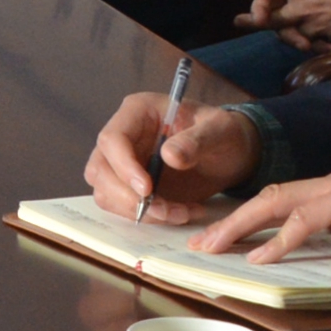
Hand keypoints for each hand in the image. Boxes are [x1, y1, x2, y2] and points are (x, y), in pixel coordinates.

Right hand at [85, 93, 254, 225]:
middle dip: (127, 197)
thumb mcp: (220, 131)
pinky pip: (124, 207)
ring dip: (140, 211)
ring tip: (180, 213)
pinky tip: (180, 213)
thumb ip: (196, 140)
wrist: (230, 154)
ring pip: (106, 192)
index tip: (147, 189)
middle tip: (164, 210)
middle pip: (100, 170)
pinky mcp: (130, 186)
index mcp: (138, 112)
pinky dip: (149, 217)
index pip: (112, 139)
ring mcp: (123, 163)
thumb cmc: (224, 134)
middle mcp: (124, 137)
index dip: (123, 166)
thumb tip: (169, 156)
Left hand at [187, 168, 330, 263]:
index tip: (219, 238)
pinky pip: (309, 219)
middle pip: (267, 197)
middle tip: (199, 243)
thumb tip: (317, 259)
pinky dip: (282, 239)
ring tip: (215, 247)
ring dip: (242, 225)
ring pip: (277, 202)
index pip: (279, 200)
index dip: (246, 218)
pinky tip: (261, 256)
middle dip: (230, 220)